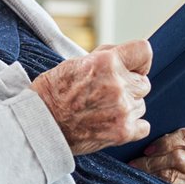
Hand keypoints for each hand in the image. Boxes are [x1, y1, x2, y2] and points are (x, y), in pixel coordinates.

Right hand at [30, 39, 152, 155]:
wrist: (40, 122)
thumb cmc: (54, 91)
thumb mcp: (77, 62)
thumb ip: (106, 58)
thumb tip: (127, 58)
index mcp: (107, 62)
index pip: (144, 52)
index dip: (138, 61)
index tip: (131, 69)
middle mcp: (118, 84)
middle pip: (144, 83)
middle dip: (129, 87)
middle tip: (107, 94)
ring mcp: (122, 109)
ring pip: (141, 105)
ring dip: (127, 107)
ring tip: (103, 110)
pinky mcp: (123, 131)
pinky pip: (143, 126)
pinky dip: (132, 126)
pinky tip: (113, 123)